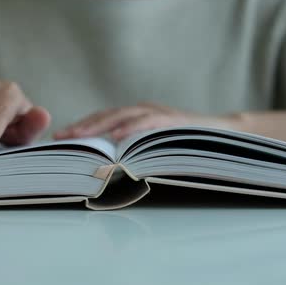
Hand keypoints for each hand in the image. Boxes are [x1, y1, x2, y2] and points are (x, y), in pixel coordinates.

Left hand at [54, 102, 235, 140]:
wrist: (224, 135)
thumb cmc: (186, 147)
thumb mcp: (154, 150)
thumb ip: (134, 155)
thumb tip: (107, 174)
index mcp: (136, 117)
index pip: (103, 120)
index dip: (82, 128)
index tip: (61, 139)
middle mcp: (144, 111)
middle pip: (107, 116)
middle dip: (83, 127)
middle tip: (62, 138)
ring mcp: (159, 113)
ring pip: (123, 116)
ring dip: (100, 126)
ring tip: (80, 137)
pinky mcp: (173, 120)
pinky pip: (149, 123)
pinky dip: (132, 129)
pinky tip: (117, 139)